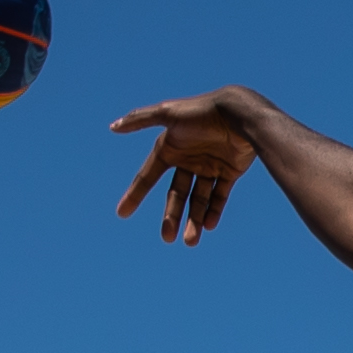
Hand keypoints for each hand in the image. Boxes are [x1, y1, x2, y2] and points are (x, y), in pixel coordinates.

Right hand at [112, 90, 259, 245]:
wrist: (240, 113)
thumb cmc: (202, 111)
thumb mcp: (168, 113)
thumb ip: (140, 119)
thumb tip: (113, 127)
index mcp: (171, 147)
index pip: (148, 175)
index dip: (135, 193)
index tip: (122, 213)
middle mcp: (189, 158)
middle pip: (176, 193)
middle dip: (171, 215)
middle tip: (167, 238)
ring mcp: (209, 165)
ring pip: (198, 199)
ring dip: (194, 219)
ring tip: (190, 241)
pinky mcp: (230, 170)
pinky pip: (219, 195)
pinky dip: (214, 210)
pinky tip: (208, 225)